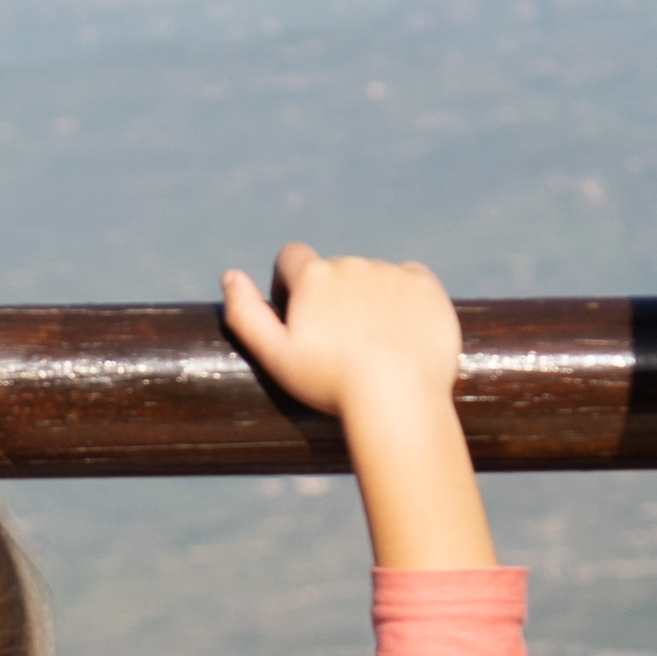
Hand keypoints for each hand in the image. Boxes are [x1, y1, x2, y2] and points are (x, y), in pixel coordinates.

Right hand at [219, 242, 463, 431]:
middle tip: (340, 344)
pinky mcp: (426, 286)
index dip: (290, 283)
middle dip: (333, 297)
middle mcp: (351, 263)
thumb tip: (230, 275)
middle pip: (334, 270)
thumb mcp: (274, 356)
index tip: (300, 316)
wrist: (398, 398)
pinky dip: (403, 299)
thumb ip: (244, 313)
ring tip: (374, 345)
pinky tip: (401, 332)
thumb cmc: (330, 382)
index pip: (291, 257)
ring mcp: (391, 272)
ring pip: (372, 277)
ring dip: (368, 299)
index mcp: (313, 275)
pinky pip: (409, 281)